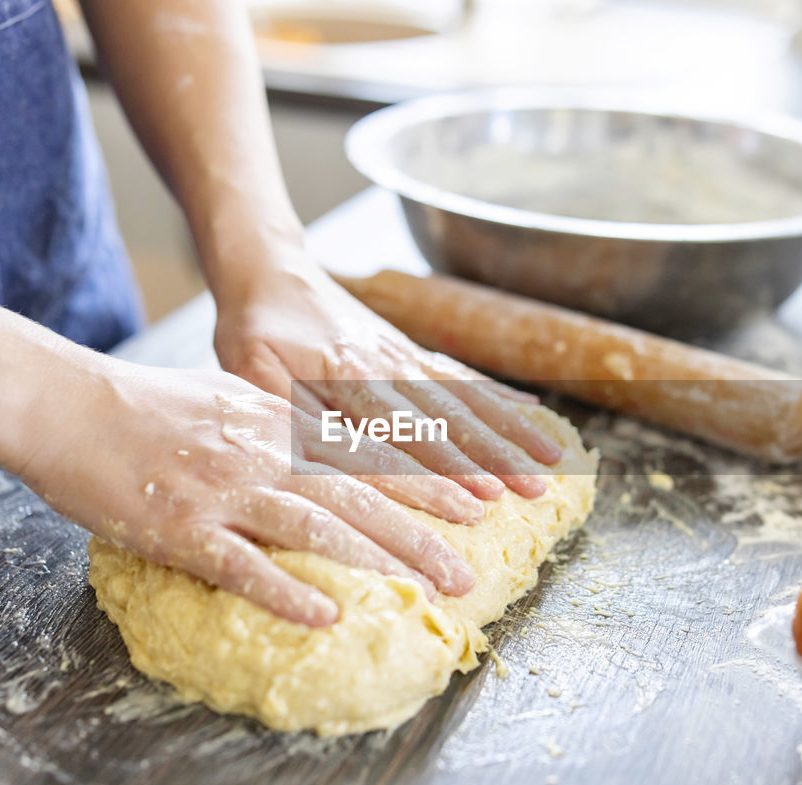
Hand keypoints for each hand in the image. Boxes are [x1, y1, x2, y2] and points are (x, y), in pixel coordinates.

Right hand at [15, 359, 482, 625]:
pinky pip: (242, 566)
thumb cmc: (145, 404)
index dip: (427, 483)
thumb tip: (326, 447)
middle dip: (423, 533)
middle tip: (468, 569)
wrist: (65, 404)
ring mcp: (224, 489)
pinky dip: (286, 590)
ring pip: (319, 526)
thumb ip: (281, 425)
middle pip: (360, 495)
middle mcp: (264, 452)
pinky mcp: (182, 527)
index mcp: (278, 422)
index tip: (476, 506)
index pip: (368, 455)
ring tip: (428, 589)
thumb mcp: (230, 399)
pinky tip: (326, 614)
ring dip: (380, 560)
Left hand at [212, 247, 562, 500]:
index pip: (406, 433)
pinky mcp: (409, 351)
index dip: (446, 468)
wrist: (270, 271)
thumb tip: (326, 460)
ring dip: (508, 429)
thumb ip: (290, 415)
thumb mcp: (251, 374)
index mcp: (349, 377)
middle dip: (496, 455)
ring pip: (465, 398)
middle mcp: (388, 366)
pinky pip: (460, 374)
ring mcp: (404, 357)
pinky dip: (496, 392)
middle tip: (538, 488)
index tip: (484, 496)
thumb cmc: (254, 329)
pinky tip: (532, 406)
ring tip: (550, 457)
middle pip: (451, 418)